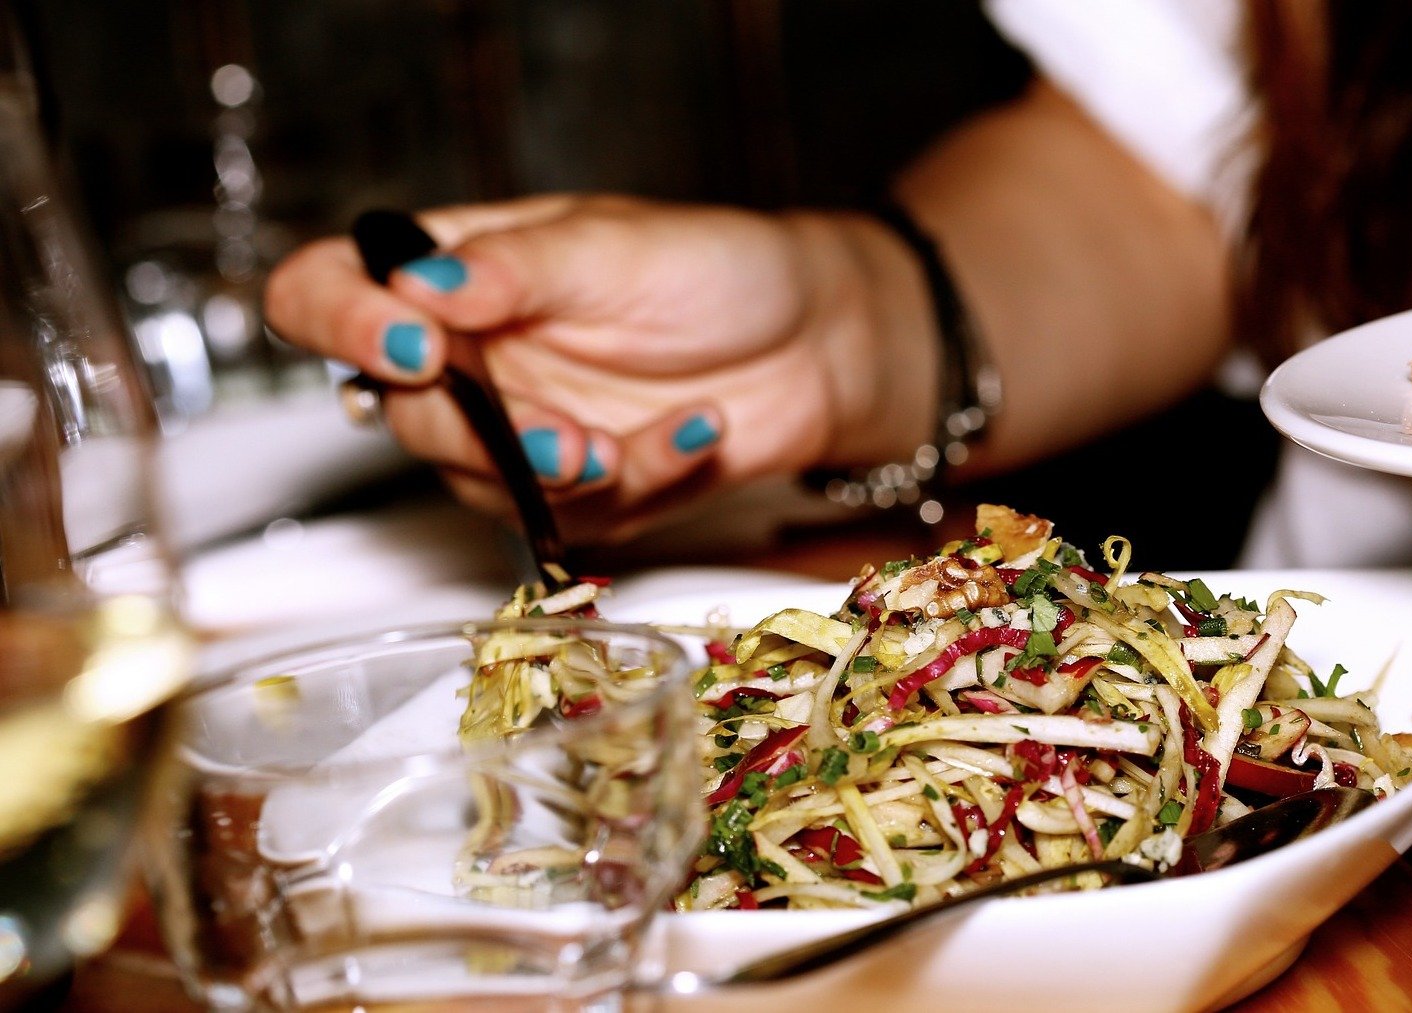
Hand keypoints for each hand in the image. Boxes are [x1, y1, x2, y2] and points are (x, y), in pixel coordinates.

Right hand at [264, 194, 935, 539]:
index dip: (339, 323)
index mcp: (452, 271)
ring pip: (475, 483)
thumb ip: (514, 269)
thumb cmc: (717, 269)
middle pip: (394, 412)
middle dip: (469, 431)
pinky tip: (700, 428)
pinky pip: (571, 515)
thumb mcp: (614, 247)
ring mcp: (516, 430)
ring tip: (621, 442)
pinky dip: (640, 478)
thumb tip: (414, 283)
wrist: (819, 340)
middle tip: (554, 429)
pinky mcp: (578, 492)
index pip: (326, 291)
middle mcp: (466, 356)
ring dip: (551, 473)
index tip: (409, 345)